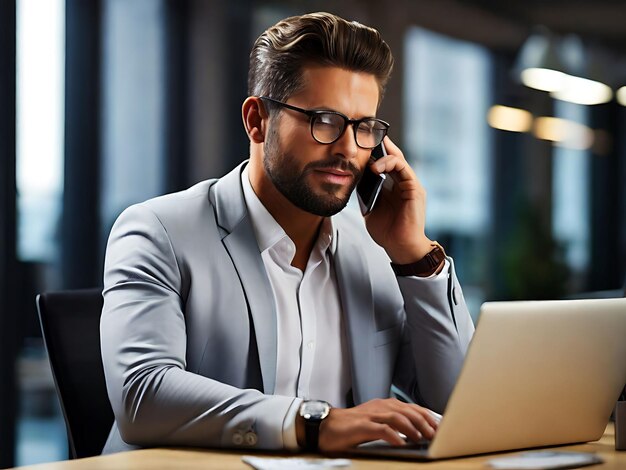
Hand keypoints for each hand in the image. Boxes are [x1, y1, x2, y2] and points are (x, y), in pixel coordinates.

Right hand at [317, 398, 438, 452]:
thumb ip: (393, 423)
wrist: (327, 426)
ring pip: (397, 417)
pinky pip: (381, 429)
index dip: (428, 417)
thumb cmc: (352, 427)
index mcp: (385, 404)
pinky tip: (401, 443)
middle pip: (408, 411)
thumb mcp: (376, 421)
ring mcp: (371, 415)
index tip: (440, 427)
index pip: (412, 408)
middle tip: (436, 435)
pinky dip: (393, 435)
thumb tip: (417, 433)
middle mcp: (380, 406)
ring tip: (423, 438)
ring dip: (412, 428)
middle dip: (424, 422)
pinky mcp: (362, 425)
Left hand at [364, 137, 433, 264]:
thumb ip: (366, 192)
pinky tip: (374, 167)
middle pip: (392, 156)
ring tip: (366, 153)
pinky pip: (402, 168)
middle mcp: (404, 182)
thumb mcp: (370, 207)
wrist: (399, 247)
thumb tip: (354, 177)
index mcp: (394, 186)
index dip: (374, 153)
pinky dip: (388, 163)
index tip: (359, 145)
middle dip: (379, 145)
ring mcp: (410, 184)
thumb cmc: (386, 231)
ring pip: (397, 159)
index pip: (384, 163)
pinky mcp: (414, 188)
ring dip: (381, 153)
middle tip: (364, 136)